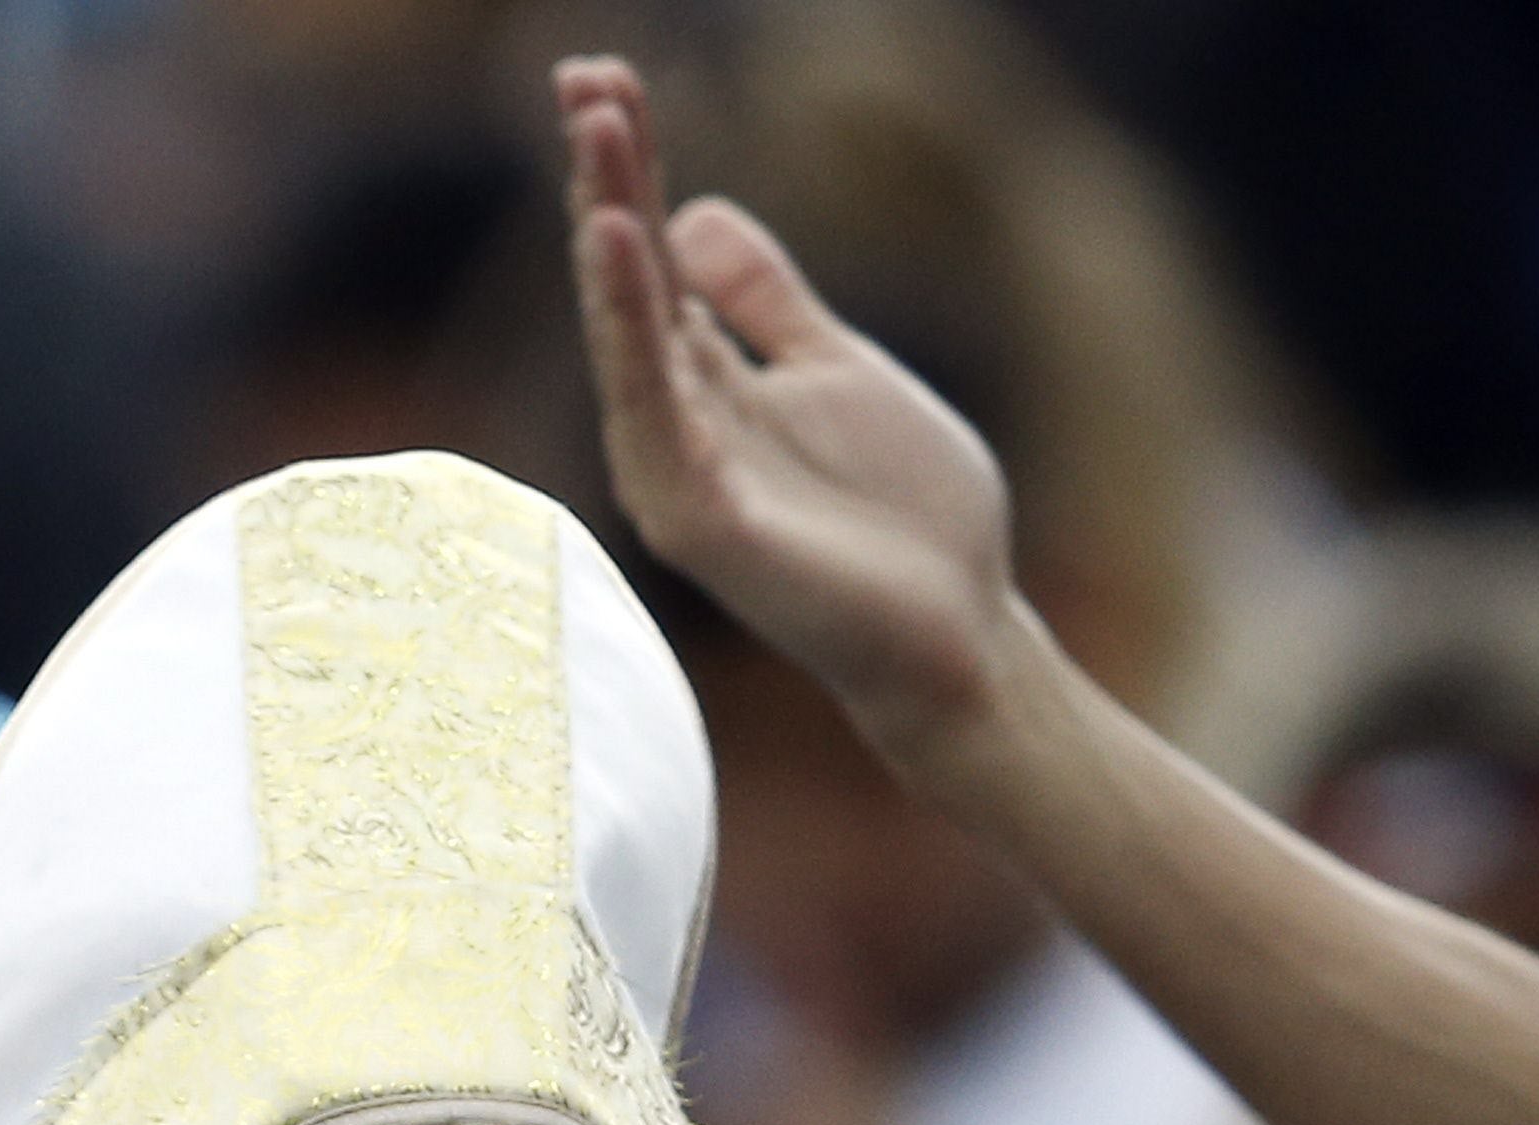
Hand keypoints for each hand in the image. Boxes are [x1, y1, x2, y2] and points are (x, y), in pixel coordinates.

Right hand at [558, 57, 1031, 772]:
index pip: (653, 259)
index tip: (601, 81)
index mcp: (705, 388)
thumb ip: (765, 302)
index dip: (631, 170)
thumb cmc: (902, 520)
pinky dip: (631, 326)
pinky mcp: (699, 517)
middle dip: (605, 178)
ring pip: (628, 332)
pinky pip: (654, 406)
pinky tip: (622, 245)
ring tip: (594, 132)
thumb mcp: (837, 369)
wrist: (956, 633)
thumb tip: (693, 213)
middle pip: (627, 280)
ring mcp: (676, 473)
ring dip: (607, 228)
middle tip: (581, 77)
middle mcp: (672, 425)